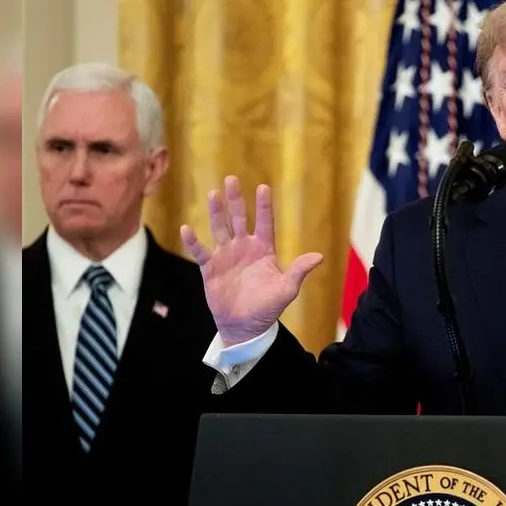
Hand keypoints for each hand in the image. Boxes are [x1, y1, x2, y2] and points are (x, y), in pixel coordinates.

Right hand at [181, 176, 323, 345]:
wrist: (245, 326)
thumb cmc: (268, 307)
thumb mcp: (286, 289)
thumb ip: (299, 271)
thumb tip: (319, 256)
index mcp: (263, 249)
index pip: (263, 223)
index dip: (263, 206)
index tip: (263, 187)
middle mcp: (243, 248)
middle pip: (239, 219)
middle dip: (235, 200)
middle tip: (231, 179)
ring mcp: (226, 256)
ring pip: (219, 229)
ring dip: (216, 213)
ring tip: (212, 194)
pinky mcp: (210, 269)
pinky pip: (201, 252)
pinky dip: (193, 242)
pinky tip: (186, 229)